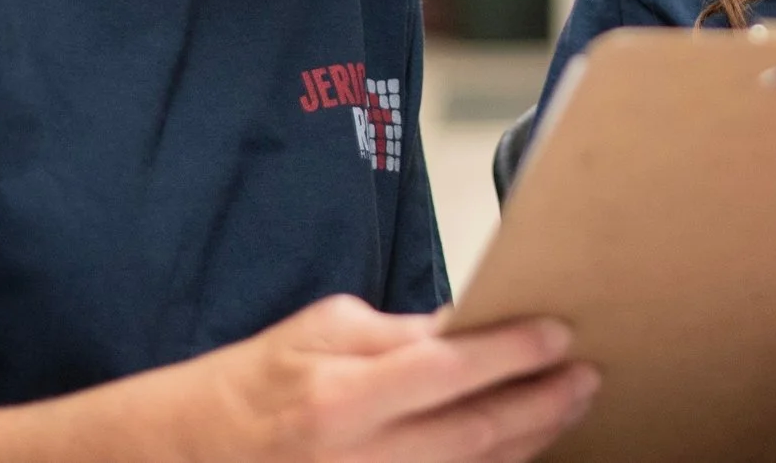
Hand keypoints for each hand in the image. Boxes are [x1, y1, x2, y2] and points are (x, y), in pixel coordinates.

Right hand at [166, 294, 599, 462]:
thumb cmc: (253, 385)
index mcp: (339, 398)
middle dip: (541, 403)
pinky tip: (521, 450)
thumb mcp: (318, 332)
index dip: (511, 352)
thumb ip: (398, 333)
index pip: (447, 370)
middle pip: (475, 434)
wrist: (189, 456)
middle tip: (585, 375)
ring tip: (567, 407)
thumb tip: (468, 327)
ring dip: (530, 442)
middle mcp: (357, 459)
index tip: (558, 334)